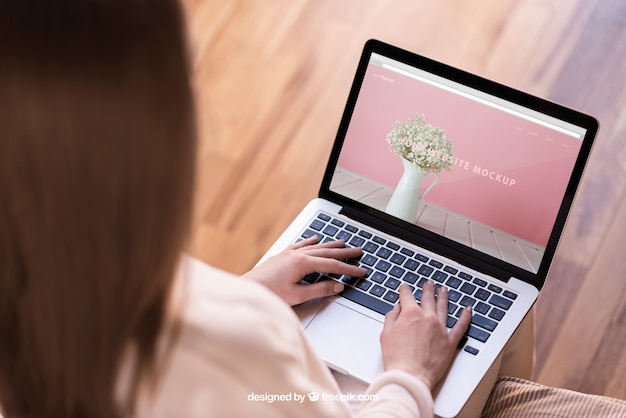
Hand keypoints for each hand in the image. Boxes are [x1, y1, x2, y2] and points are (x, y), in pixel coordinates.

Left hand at [242, 236, 365, 305]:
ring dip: (330, 245)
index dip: (348, 269)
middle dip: (344, 252)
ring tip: (343, 242)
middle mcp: (296, 255)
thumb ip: (319, 290)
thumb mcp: (297, 296)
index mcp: (302, 263)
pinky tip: (315, 239)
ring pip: (315, 247)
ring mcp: (288, 254)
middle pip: (326, 252)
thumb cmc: (268, 294)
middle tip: (360, 251)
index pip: (332, 265)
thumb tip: (337, 286)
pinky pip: (301, 245)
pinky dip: (310, 242)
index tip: (361, 271)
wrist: (247, 290)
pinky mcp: (281, 256)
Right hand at [380, 281, 471, 389]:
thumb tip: (396, 309)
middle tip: (429, 283)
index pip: (407, 296)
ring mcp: (440, 329)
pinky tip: (468, 310)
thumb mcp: (386, 334)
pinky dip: (465, 317)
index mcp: (410, 314)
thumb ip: (391, 317)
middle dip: (427, 289)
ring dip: (444, 297)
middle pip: (428, 298)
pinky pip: (461, 326)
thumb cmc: (397, 358)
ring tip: (444, 290)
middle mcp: (427, 318)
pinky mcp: (450, 341)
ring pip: (444, 307)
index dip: (404, 290)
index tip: (404, 288)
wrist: (410, 376)